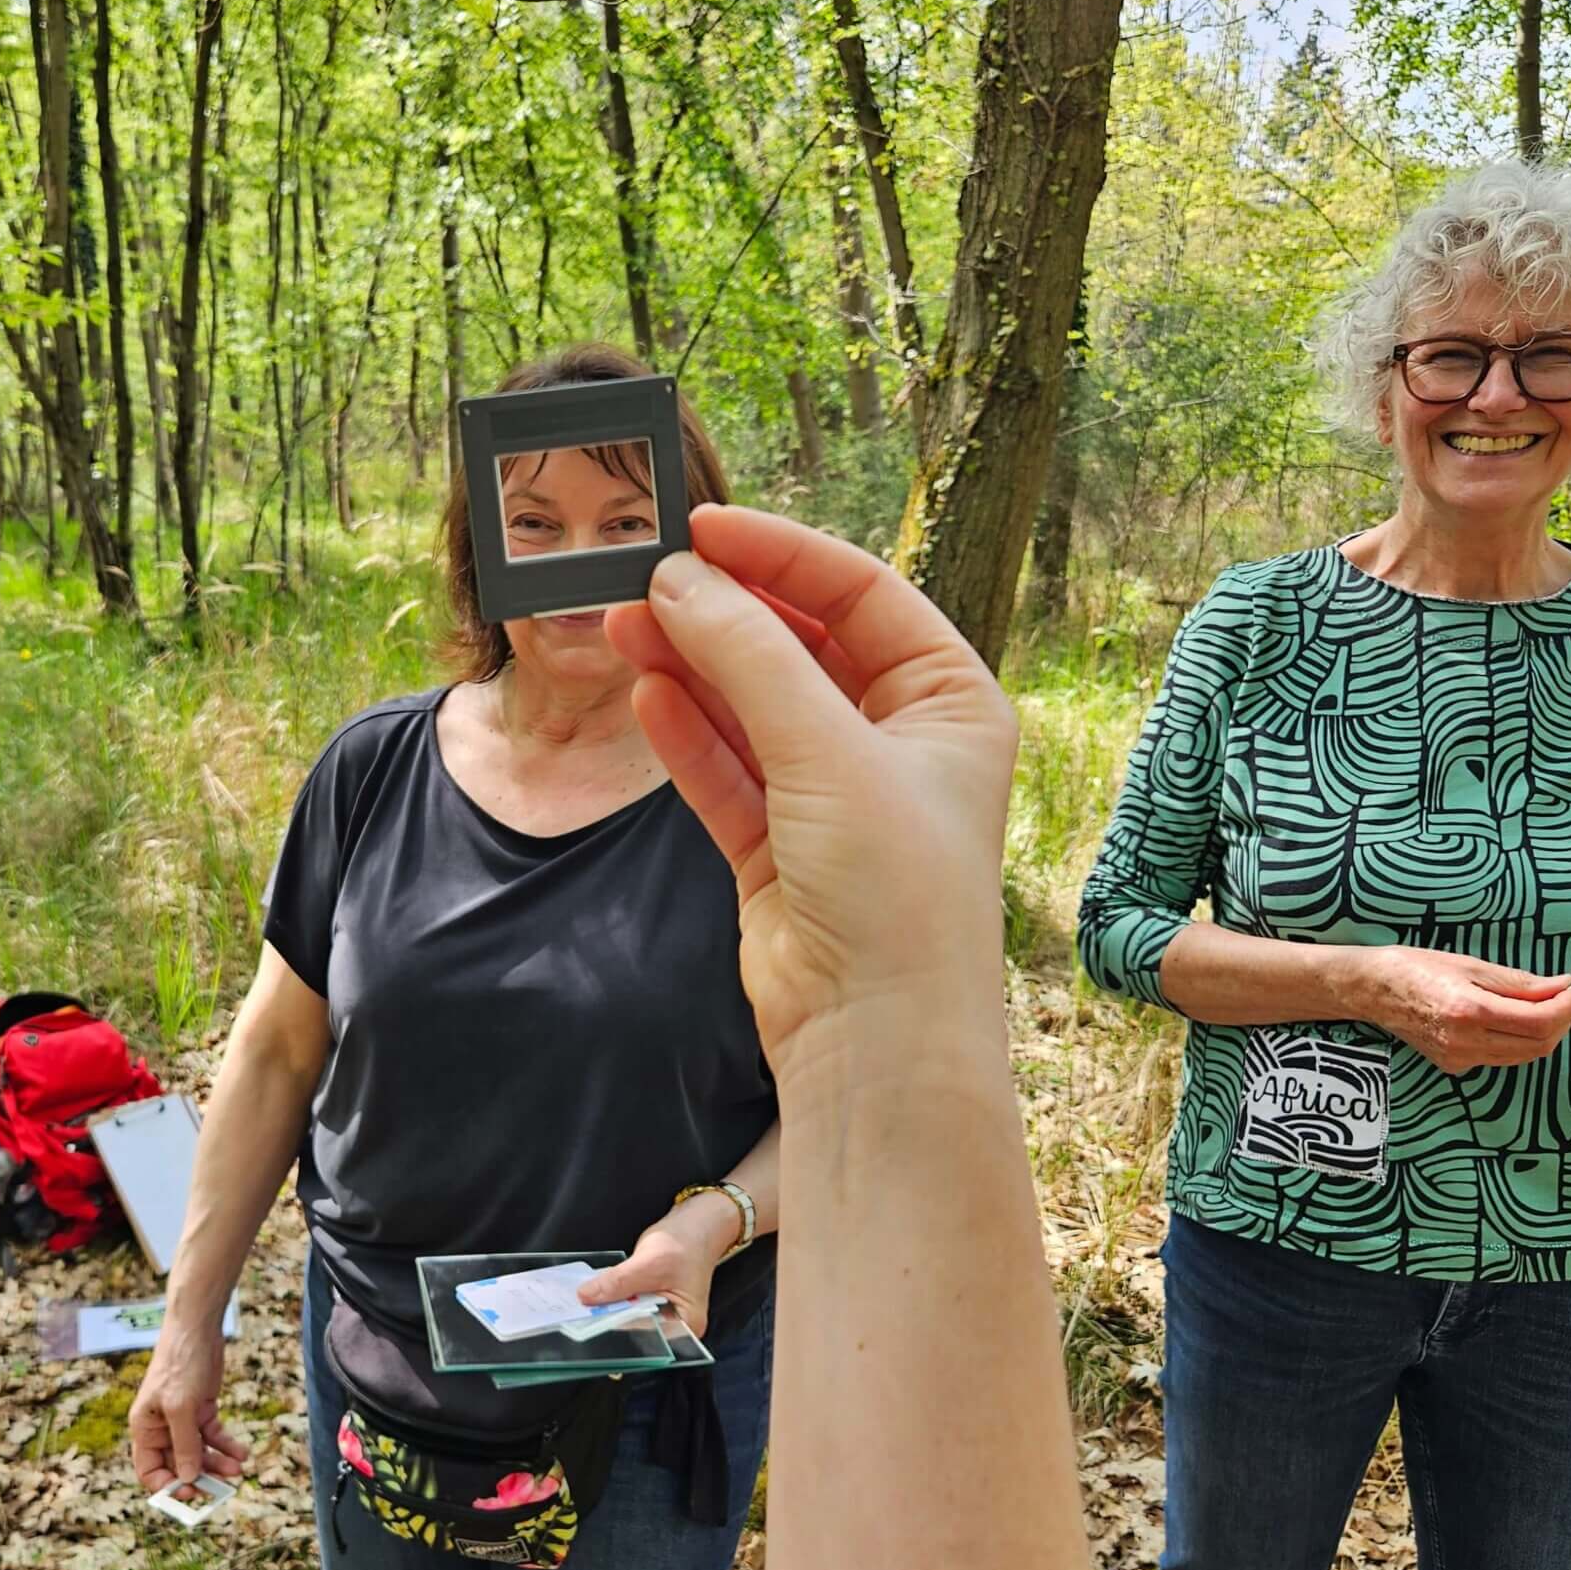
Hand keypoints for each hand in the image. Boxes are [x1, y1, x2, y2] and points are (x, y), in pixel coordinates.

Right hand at [128, 1307, 249, 1496]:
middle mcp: (162, 1428)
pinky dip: (227, 1446)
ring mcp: (183, 1420)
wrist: (198, 1329)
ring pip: (199, 1453)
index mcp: (145, 1428)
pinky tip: (242, 1453)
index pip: (149, 1470)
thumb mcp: (181, 1407)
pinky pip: (214, 1436)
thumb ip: (184, 1444)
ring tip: (238, 1469)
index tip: (190, 1493)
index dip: (167, 1486)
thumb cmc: (180, 1364)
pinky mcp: (202, 1410)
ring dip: (218, 1463)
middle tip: (220, 1489)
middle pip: (178, 1464)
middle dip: (199, 1476)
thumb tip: (188, 1477)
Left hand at [577, 1191, 740, 1337]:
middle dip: (608, 1323)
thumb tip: (586, 1296)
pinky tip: (592, 1295)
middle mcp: (674, 1326)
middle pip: (635, 1331)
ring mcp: (659, 1313)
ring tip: (579, 1309)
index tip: (588, 1328)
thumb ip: (618, 1282)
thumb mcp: (651, 1263)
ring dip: (606, 1310)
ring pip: (627, 1316)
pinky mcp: (647, 1301)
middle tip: (578, 1319)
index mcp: (685, 1326)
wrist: (695, 1224)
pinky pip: (625, 1304)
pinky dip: (611, 1298)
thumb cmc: (686, 1244)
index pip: (648, 1338)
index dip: (619, 1333)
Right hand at [604, 507, 1017, 1073]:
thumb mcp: (828, 752)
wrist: (875, 1041)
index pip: (861, 593)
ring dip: (689, 663)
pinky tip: (643, 691)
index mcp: (949, 702)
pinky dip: (684, 730)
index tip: (702, 528)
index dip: (781, 554)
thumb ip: (749, 658)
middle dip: (722, 611)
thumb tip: (676, 580)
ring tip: (621, 623)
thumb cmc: (894, 894)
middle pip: (798, 643)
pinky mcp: (777, 846)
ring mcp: (832, 794)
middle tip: (645, 574)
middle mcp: (896, 741)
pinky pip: (723, 767)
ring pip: (749, 703)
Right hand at [1352, 944, 1570, 1072]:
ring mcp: (1459, 1058)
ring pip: (1523, 1055)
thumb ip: (1519, 982)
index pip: (1540, 1020)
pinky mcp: (1454, 1065)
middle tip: (1563, 996)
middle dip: (1561, 1021)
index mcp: (1470, 1010)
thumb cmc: (1414, 968)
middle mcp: (1466, 1041)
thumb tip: (1560, 986)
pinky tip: (1509, 1019)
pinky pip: (1501, 1057)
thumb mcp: (1470, 965)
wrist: (1371, 990)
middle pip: (1538, 1045)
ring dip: (1542, 1032)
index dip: (1568, 1006)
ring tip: (1540, 1005)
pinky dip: (1517, 1040)